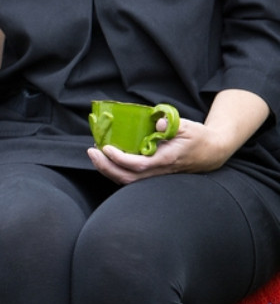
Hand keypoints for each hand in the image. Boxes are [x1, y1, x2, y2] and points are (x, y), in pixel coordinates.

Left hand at [87, 116, 233, 184]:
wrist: (212, 153)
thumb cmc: (199, 137)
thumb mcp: (188, 126)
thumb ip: (171, 124)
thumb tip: (156, 123)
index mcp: (168, 159)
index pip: (140, 164)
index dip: (120, 159)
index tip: (107, 148)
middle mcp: (159, 171)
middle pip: (127, 178)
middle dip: (106, 167)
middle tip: (92, 151)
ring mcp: (156, 176)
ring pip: (127, 181)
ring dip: (108, 170)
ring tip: (95, 155)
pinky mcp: (153, 175)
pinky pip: (130, 178)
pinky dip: (115, 171)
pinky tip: (106, 160)